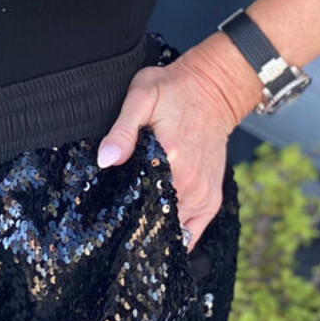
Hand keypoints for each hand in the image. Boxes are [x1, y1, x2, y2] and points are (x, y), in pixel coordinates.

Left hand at [95, 52, 234, 252]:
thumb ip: (123, 131)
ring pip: (172, 228)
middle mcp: (189, 184)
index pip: (136, 202)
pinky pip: (193, 231)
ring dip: (155, 225)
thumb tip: (105, 160)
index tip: (108, 204)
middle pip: (153, 218)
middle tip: (120, 209)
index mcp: (170, 160)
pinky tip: (161, 225)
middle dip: (135, 218)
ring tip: (138, 214)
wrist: (214, 89)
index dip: (119, 207)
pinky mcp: (212, 198)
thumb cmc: (175, 89)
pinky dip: (177, 232)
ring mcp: (203, 194)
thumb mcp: (141, 97)